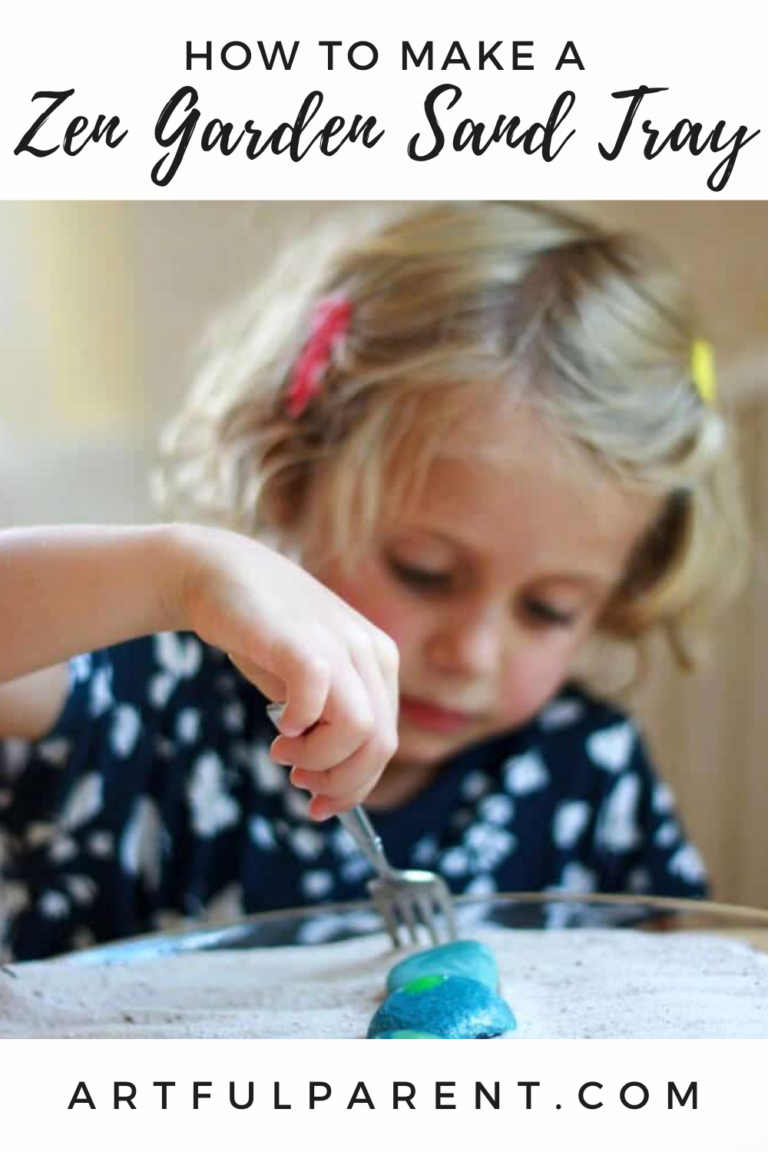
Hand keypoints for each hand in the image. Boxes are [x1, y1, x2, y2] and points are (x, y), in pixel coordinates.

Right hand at [170, 525, 398, 817]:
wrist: (220, 574)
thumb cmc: (264, 636)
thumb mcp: (309, 682)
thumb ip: (330, 721)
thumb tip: (332, 786)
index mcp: (378, 662)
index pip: (385, 741)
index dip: (356, 785)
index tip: (320, 806)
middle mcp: (368, 650)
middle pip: (379, 743)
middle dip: (340, 782)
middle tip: (299, 782)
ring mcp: (338, 642)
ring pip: (360, 729)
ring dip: (320, 759)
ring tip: (283, 752)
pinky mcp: (300, 639)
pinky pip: (319, 695)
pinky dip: (300, 724)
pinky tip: (279, 725)